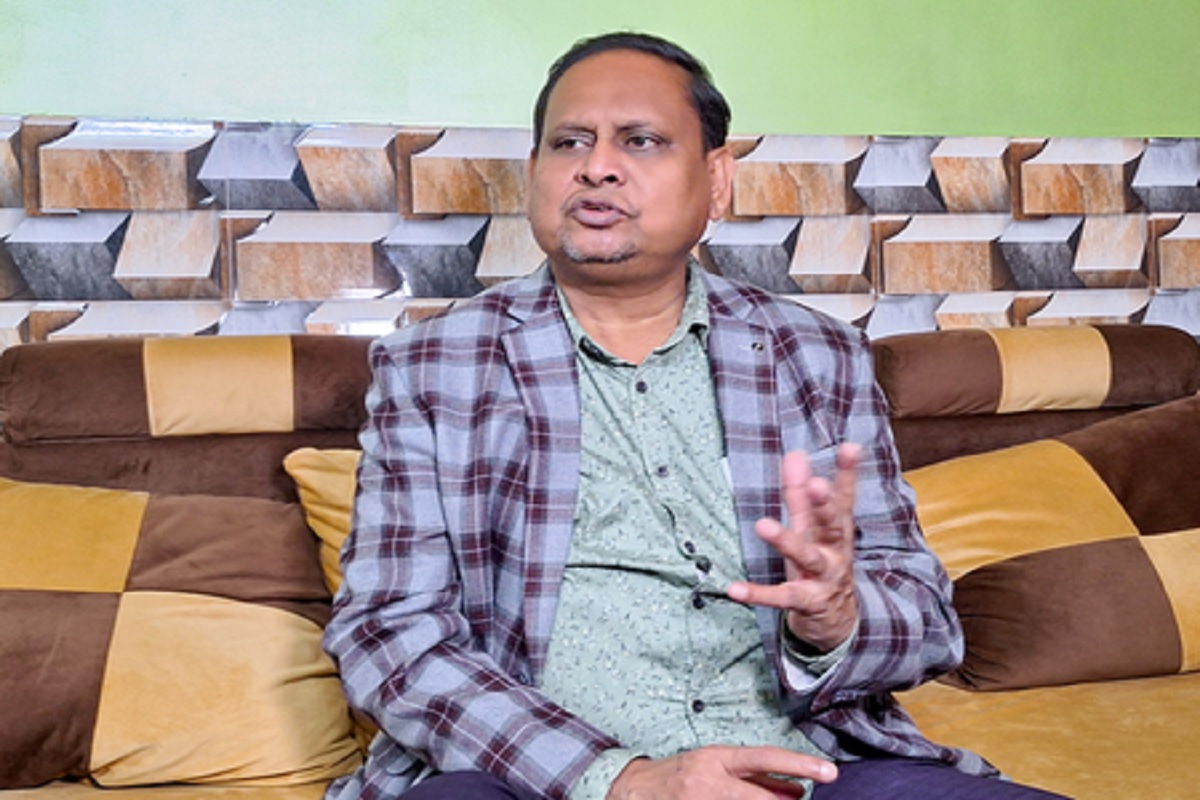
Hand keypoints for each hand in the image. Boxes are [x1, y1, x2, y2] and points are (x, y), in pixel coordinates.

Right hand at [606, 746, 836, 799]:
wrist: (633, 792)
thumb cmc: (680, 775)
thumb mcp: (715, 765)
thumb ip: (754, 777)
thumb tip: (797, 791)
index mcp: (716, 759)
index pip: (764, 758)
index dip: (799, 765)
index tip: (829, 771)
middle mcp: (710, 781)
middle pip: (760, 797)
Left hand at [727, 444, 860, 652]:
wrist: (836, 620)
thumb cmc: (821, 563)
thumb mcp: (811, 528)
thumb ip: (800, 492)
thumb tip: (794, 454)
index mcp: (836, 529)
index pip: (843, 497)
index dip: (847, 473)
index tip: (850, 448)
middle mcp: (834, 551)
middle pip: (833, 524)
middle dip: (825, 504)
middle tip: (817, 485)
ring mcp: (821, 577)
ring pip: (807, 556)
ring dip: (786, 540)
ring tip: (763, 524)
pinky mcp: (805, 601)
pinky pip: (781, 597)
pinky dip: (758, 593)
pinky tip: (735, 588)